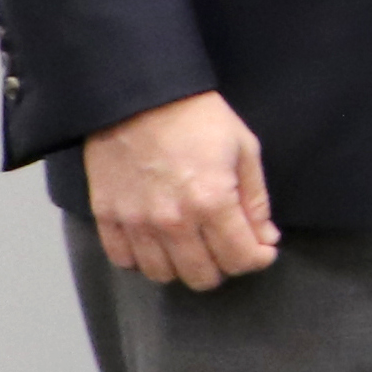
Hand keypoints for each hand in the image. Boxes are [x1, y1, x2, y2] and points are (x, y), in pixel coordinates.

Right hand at [84, 90, 279, 288]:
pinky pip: (124, 260)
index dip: (257, 259)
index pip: (240, 259)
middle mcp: (173, 220)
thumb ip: (256, 201)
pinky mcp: (106, 216)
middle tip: (226, 247)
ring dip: (182, 267)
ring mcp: (135, 221)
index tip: (261, 250)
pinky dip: (142, 260)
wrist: (139, 95)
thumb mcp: (244, 149)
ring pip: (162, 275)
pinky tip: (157, 243)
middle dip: (223, 267)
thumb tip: (265, 239)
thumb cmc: (197, 117)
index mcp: (212, 202)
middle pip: (201, 276)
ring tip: (192, 246)